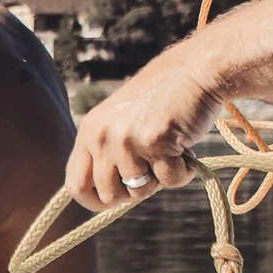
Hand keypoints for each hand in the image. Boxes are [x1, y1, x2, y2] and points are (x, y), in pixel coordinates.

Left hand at [65, 46, 223, 210]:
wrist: (196, 70)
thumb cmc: (163, 98)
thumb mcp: (120, 120)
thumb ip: (108, 152)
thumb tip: (104, 197)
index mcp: (90, 131)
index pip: (76, 184)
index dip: (93, 200)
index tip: (111, 203)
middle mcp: (103, 136)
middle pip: (109, 194)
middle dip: (134, 191)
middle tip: (153, 167)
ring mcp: (128, 140)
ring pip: (140, 191)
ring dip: (160, 178)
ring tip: (170, 149)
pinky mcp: (156, 142)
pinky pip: (170, 180)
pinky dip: (183, 172)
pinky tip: (186, 147)